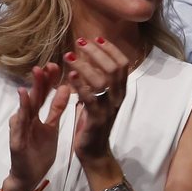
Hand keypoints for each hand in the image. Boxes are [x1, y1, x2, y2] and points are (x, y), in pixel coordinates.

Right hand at [5, 63, 70, 190]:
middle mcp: (26, 119)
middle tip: (46, 66)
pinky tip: (21, 104)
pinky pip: (18, 127)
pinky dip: (20, 114)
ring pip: (25, 109)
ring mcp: (20, 129)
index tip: (58, 66)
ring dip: (29, 94)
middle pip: (34, 97)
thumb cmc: (39, 152)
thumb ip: (57, 109)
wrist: (29, 176)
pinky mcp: (16, 141)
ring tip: (34, 77)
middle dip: (40, 81)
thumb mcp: (52, 128)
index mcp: (36, 115)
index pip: (44, 94)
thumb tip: (66, 88)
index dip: (50, 81)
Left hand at [63, 37, 133, 166]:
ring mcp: (108, 109)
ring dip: (85, 65)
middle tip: (80, 42)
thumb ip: (99, 80)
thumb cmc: (94, 123)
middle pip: (114, 68)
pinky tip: (69, 75)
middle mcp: (118, 98)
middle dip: (97, 52)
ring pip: (102, 81)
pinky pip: (90, 99)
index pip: (122, 63)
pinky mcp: (96, 119)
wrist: (95, 152)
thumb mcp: (100, 99)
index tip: (96, 38)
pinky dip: (80, 85)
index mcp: (121, 91)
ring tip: (69, 56)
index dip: (110, 49)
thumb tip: (91, 57)